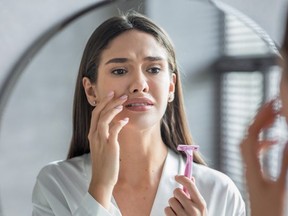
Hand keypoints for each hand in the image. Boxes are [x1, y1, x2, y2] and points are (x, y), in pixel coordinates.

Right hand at [88, 91, 128, 207]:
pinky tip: (125, 120)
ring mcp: (101, 140)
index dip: (103, 103)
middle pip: (98, 113)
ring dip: (113, 109)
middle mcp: (94, 135)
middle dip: (108, 101)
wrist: (102, 180)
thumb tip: (116, 124)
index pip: (95, 114)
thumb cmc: (104, 163)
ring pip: (104, 119)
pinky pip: (113, 131)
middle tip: (119, 93)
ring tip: (123, 102)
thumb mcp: (102, 146)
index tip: (111, 94)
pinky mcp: (109, 146)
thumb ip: (106, 134)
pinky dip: (119, 123)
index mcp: (92, 134)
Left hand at [165, 175, 206, 215]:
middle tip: (181, 201)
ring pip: (171, 200)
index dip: (182, 178)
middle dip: (177, 195)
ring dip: (173, 204)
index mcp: (201, 203)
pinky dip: (169, 212)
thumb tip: (190, 177)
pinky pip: (167, 209)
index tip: (177, 177)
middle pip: (177, 191)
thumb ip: (195, 192)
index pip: (189, 184)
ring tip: (179, 210)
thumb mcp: (200, 207)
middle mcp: (193, 209)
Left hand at [240, 99, 287, 215]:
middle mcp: (247, 165)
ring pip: (250, 143)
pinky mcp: (254, 173)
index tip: (272, 105)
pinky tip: (275, 141)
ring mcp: (250, 168)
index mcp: (252, 166)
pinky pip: (255, 152)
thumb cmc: (271, 210)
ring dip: (261, 129)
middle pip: (248, 135)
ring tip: (276, 119)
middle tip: (274, 106)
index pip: (251, 135)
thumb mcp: (280, 187)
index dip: (260, 118)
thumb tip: (286, 141)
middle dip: (260, 119)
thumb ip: (284, 164)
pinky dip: (264, 142)